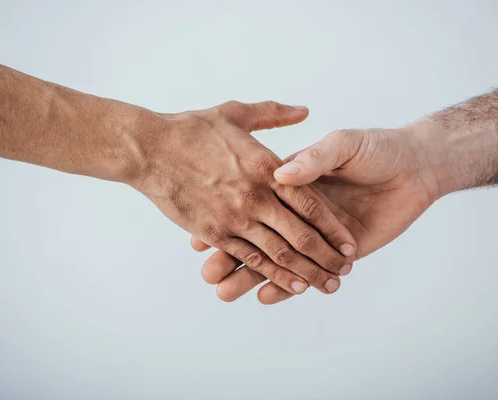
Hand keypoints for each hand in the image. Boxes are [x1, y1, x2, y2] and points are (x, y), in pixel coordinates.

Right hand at [130, 101, 356, 295]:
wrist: (149, 148)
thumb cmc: (192, 128)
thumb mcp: (236, 112)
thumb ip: (274, 113)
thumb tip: (304, 110)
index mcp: (267, 167)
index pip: (310, 202)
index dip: (332, 226)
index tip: (348, 241)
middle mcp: (256, 196)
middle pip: (302, 234)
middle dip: (327, 256)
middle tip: (344, 271)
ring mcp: (236, 218)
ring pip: (281, 254)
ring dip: (307, 273)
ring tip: (328, 286)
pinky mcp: (215, 234)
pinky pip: (252, 259)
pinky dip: (275, 276)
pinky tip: (293, 287)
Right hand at [192, 126, 439, 302]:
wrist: (415, 165)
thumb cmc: (377, 147)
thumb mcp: (341, 144)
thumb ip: (314, 159)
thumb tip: (282, 175)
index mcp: (292, 183)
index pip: (255, 206)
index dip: (229, 220)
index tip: (203, 237)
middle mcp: (297, 211)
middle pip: (259, 238)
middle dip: (231, 258)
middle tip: (208, 276)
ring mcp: (315, 234)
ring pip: (277, 259)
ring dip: (252, 279)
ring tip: (224, 294)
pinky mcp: (337, 252)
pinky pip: (308, 270)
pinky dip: (288, 285)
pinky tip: (266, 298)